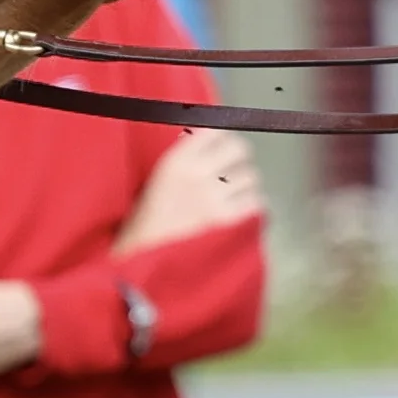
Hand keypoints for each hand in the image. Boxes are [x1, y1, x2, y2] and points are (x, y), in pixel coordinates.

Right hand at [113, 129, 263, 255]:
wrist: (140, 267)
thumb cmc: (146, 226)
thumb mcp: (156, 182)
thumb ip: (185, 161)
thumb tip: (212, 145)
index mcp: (176, 161)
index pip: (216, 131)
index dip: (223, 140)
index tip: (223, 150)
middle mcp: (198, 173)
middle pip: (240, 149)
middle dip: (239, 160)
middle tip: (234, 173)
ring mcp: (215, 198)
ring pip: (252, 178)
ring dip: (245, 187)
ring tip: (234, 200)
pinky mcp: (229, 223)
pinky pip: (256, 204)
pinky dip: (252, 209)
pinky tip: (240, 217)